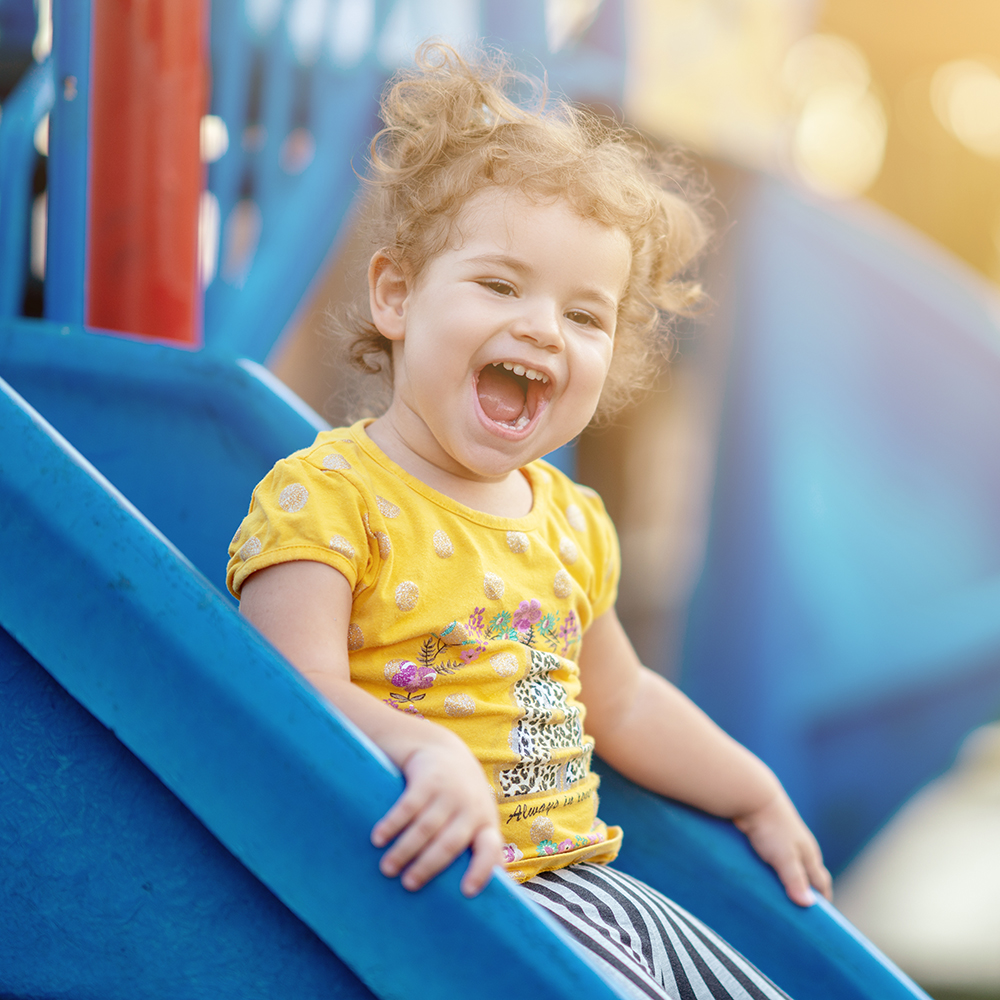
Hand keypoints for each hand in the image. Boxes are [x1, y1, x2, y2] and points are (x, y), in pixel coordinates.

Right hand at [371, 727, 502, 897]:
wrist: (441, 748)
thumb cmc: (460, 795)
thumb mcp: (476, 815)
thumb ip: (480, 846)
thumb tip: (495, 892)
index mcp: (484, 821)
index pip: (489, 848)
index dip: (481, 870)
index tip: (466, 892)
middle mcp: (469, 806)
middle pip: (449, 843)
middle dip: (428, 866)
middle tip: (408, 885)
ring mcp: (448, 790)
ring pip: (426, 827)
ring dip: (405, 850)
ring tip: (387, 868)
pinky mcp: (427, 778)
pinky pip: (408, 806)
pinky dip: (392, 824)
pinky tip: (378, 838)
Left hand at [734, 791, 831, 906]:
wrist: (752, 797)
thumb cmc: (771, 827)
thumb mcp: (785, 857)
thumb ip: (796, 880)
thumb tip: (809, 906)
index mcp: (809, 855)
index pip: (821, 883)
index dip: (822, 901)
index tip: (821, 921)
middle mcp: (798, 849)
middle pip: (807, 876)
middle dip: (806, 893)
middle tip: (800, 915)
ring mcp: (782, 842)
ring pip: (788, 867)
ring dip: (786, 883)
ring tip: (779, 901)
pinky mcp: (765, 838)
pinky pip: (771, 860)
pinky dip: (771, 872)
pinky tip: (762, 879)